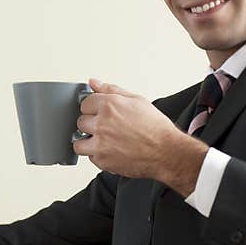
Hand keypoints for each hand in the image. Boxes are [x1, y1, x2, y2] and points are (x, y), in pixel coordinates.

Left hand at [74, 78, 208, 195]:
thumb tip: (94, 83)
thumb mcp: (136, 100)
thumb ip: (111, 90)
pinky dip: (98, 156)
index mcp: (108, 105)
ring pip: (79, 143)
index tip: (99, 113)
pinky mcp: (103, 161)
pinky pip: (90, 157)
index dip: (93, 108)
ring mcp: (100, 143)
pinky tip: (111, 151)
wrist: (166, 152)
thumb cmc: (155, 127)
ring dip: (88, 142)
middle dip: (91, 124)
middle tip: (105, 128)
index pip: (84, 103)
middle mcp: (102, 124)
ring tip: (103, 142)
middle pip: (80, 122)